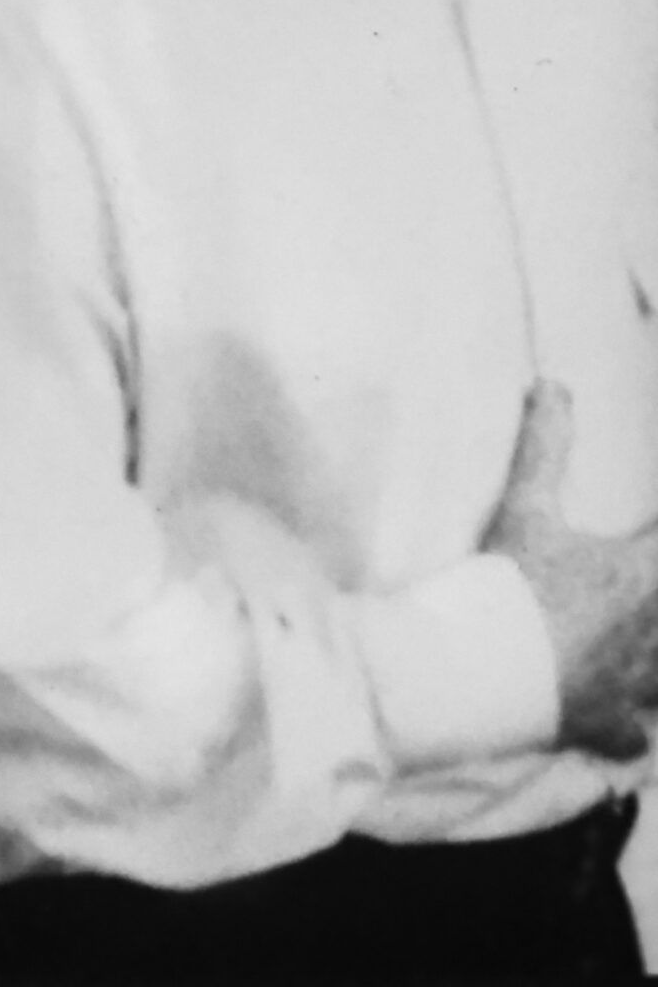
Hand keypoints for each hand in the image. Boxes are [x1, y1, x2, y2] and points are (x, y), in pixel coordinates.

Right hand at [481, 378, 657, 760]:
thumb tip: (553, 384)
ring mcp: (635, 686)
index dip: (655, 536)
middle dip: (651, 593)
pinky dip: (632, 724)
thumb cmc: (505, 585)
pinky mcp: (609, 724)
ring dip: (651, 661)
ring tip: (636, 644)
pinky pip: (634, 730)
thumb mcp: (525, 508)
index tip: (646, 536)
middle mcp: (651, 633)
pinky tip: (627, 721)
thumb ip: (546, 446)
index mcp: (641, 576)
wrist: (476, 670)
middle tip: (632, 586)